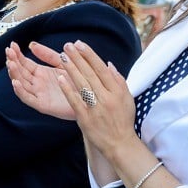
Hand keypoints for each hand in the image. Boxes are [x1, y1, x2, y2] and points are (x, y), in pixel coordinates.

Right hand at [6, 41, 76, 120]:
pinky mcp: (44, 105)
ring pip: (21, 84)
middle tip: (8, 51)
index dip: (17, 55)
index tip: (12, 45)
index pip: (24, 63)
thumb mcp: (62, 62)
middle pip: (20, 73)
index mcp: (41, 73)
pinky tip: (16, 82)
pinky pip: (29, 99)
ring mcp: (39, 94)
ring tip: (10, 64)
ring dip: (14, 74)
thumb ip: (47, 54)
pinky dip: (20, 91)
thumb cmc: (80, 80)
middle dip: (13, 62)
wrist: (93, 97)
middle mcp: (38, 84)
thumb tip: (32, 44)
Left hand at [32, 39, 136, 157]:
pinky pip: (75, 101)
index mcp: (117, 92)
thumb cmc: (123, 120)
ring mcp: (95, 108)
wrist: (119, 144)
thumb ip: (118, 81)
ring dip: (71, 69)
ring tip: (62, 56)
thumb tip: (108, 64)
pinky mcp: (85, 118)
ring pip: (82, 85)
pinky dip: (68, 89)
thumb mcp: (127, 99)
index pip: (101, 69)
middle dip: (78, 58)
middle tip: (67, 46)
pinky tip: (60, 78)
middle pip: (90, 74)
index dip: (90, 55)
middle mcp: (107, 98)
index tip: (80, 44)